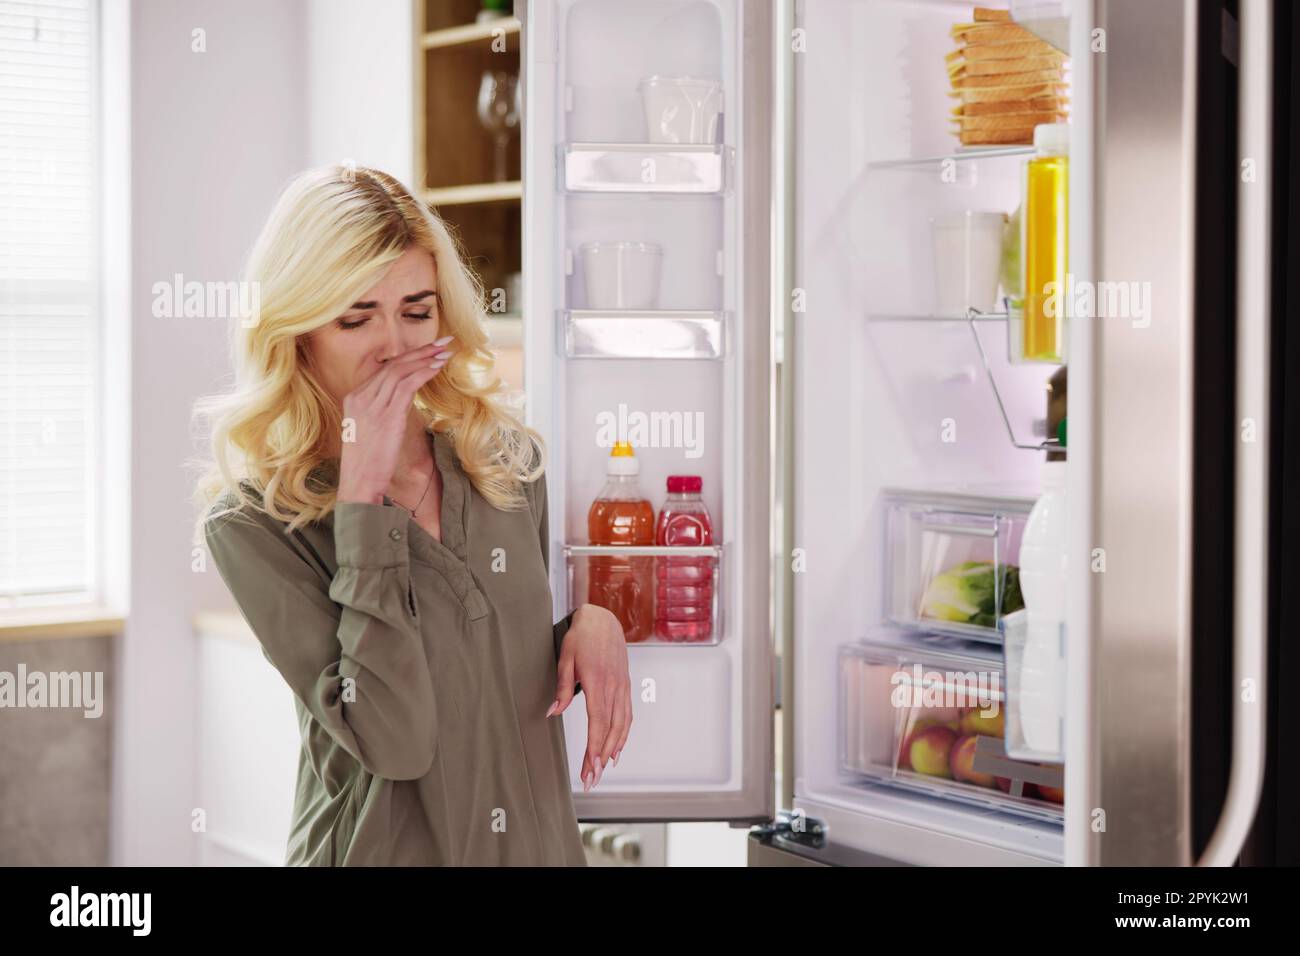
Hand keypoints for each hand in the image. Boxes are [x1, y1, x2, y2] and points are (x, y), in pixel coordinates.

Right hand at [336, 338, 455, 502]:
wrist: (360, 481)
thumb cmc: (368, 461)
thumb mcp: (368, 429)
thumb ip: (381, 410)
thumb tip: (403, 398)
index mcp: (354, 398)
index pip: (384, 370)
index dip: (408, 357)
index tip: (427, 350)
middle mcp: (361, 397)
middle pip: (393, 365)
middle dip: (420, 352)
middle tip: (442, 343)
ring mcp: (373, 405)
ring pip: (401, 371)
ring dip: (426, 360)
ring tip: (444, 353)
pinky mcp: (387, 415)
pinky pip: (407, 385)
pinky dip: (424, 373)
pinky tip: (438, 368)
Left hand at [546, 604, 630, 791]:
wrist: (603, 620)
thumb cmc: (582, 637)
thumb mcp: (565, 658)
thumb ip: (561, 688)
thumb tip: (552, 713)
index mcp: (597, 681)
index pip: (597, 721)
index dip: (595, 746)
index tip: (590, 766)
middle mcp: (614, 687)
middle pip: (611, 729)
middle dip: (601, 757)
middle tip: (591, 778)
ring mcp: (622, 687)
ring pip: (622, 725)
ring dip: (613, 750)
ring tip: (602, 769)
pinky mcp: (625, 686)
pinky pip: (627, 715)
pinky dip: (623, 735)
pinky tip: (617, 748)